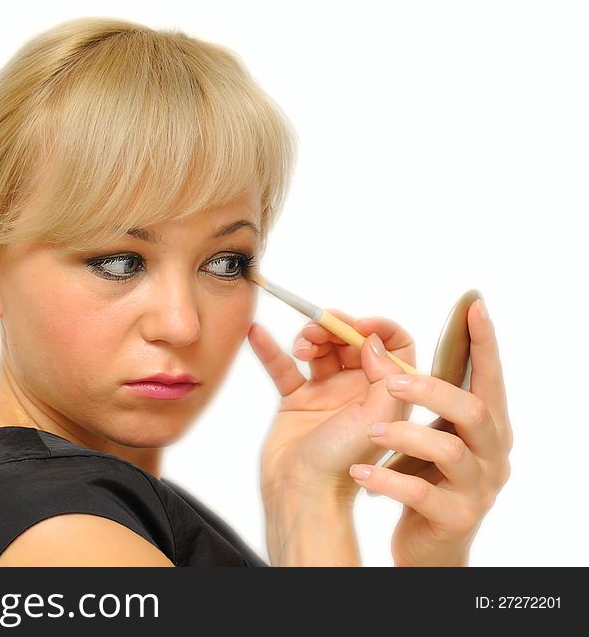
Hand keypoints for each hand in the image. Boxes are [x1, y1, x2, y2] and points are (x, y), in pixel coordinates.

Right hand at [247, 310, 416, 504]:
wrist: (302, 491)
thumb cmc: (344, 463)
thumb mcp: (379, 417)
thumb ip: (386, 376)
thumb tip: (373, 342)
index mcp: (386, 393)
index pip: (394, 346)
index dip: (379, 329)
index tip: (358, 326)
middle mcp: (359, 390)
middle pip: (351, 341)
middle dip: (336, 328)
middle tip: (319, 329)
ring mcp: (326, 394)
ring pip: (320, 349)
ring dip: (309, 338)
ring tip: (301, 347)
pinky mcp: (296, 400)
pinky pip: (283, 367)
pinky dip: (270, 349)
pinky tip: (257, 332)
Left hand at [348, 299, 511, 565]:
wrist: (425, 545)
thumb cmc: (423, 476)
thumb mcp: (423, 432)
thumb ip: (412, 394)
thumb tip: (377, 345)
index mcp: (485, 427)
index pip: (489, 378)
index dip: (484, 343)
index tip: (473, 305)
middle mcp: (490, 454)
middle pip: (475, 410)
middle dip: (432, 389)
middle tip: (391, 380)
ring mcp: (477, 489)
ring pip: (450, 450)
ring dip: (405, 434)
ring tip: (369, 430)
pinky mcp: (454, 518)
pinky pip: (420, 493)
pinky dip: (386, 480)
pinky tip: (361, 474)